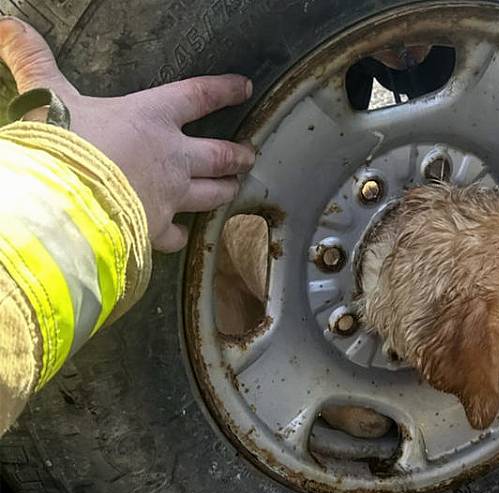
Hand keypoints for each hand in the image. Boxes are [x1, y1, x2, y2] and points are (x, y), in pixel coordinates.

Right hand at [0, 17, 255, 251]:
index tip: (244, 88)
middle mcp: (171, 157)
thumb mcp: (46, 96)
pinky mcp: (156, 228)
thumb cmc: (59, 145)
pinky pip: (176, 234)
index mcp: (151, 117)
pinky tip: (181, 237)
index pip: (199, 96)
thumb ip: (34, 61)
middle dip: (238, 154)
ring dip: (225, 190)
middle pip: (219, 154)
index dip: (224, 90)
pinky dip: (181, 235)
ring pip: (212, 193)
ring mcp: (169, 195)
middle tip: (249, 154)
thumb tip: (9, 25)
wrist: (60, 203)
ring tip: (234, 188)